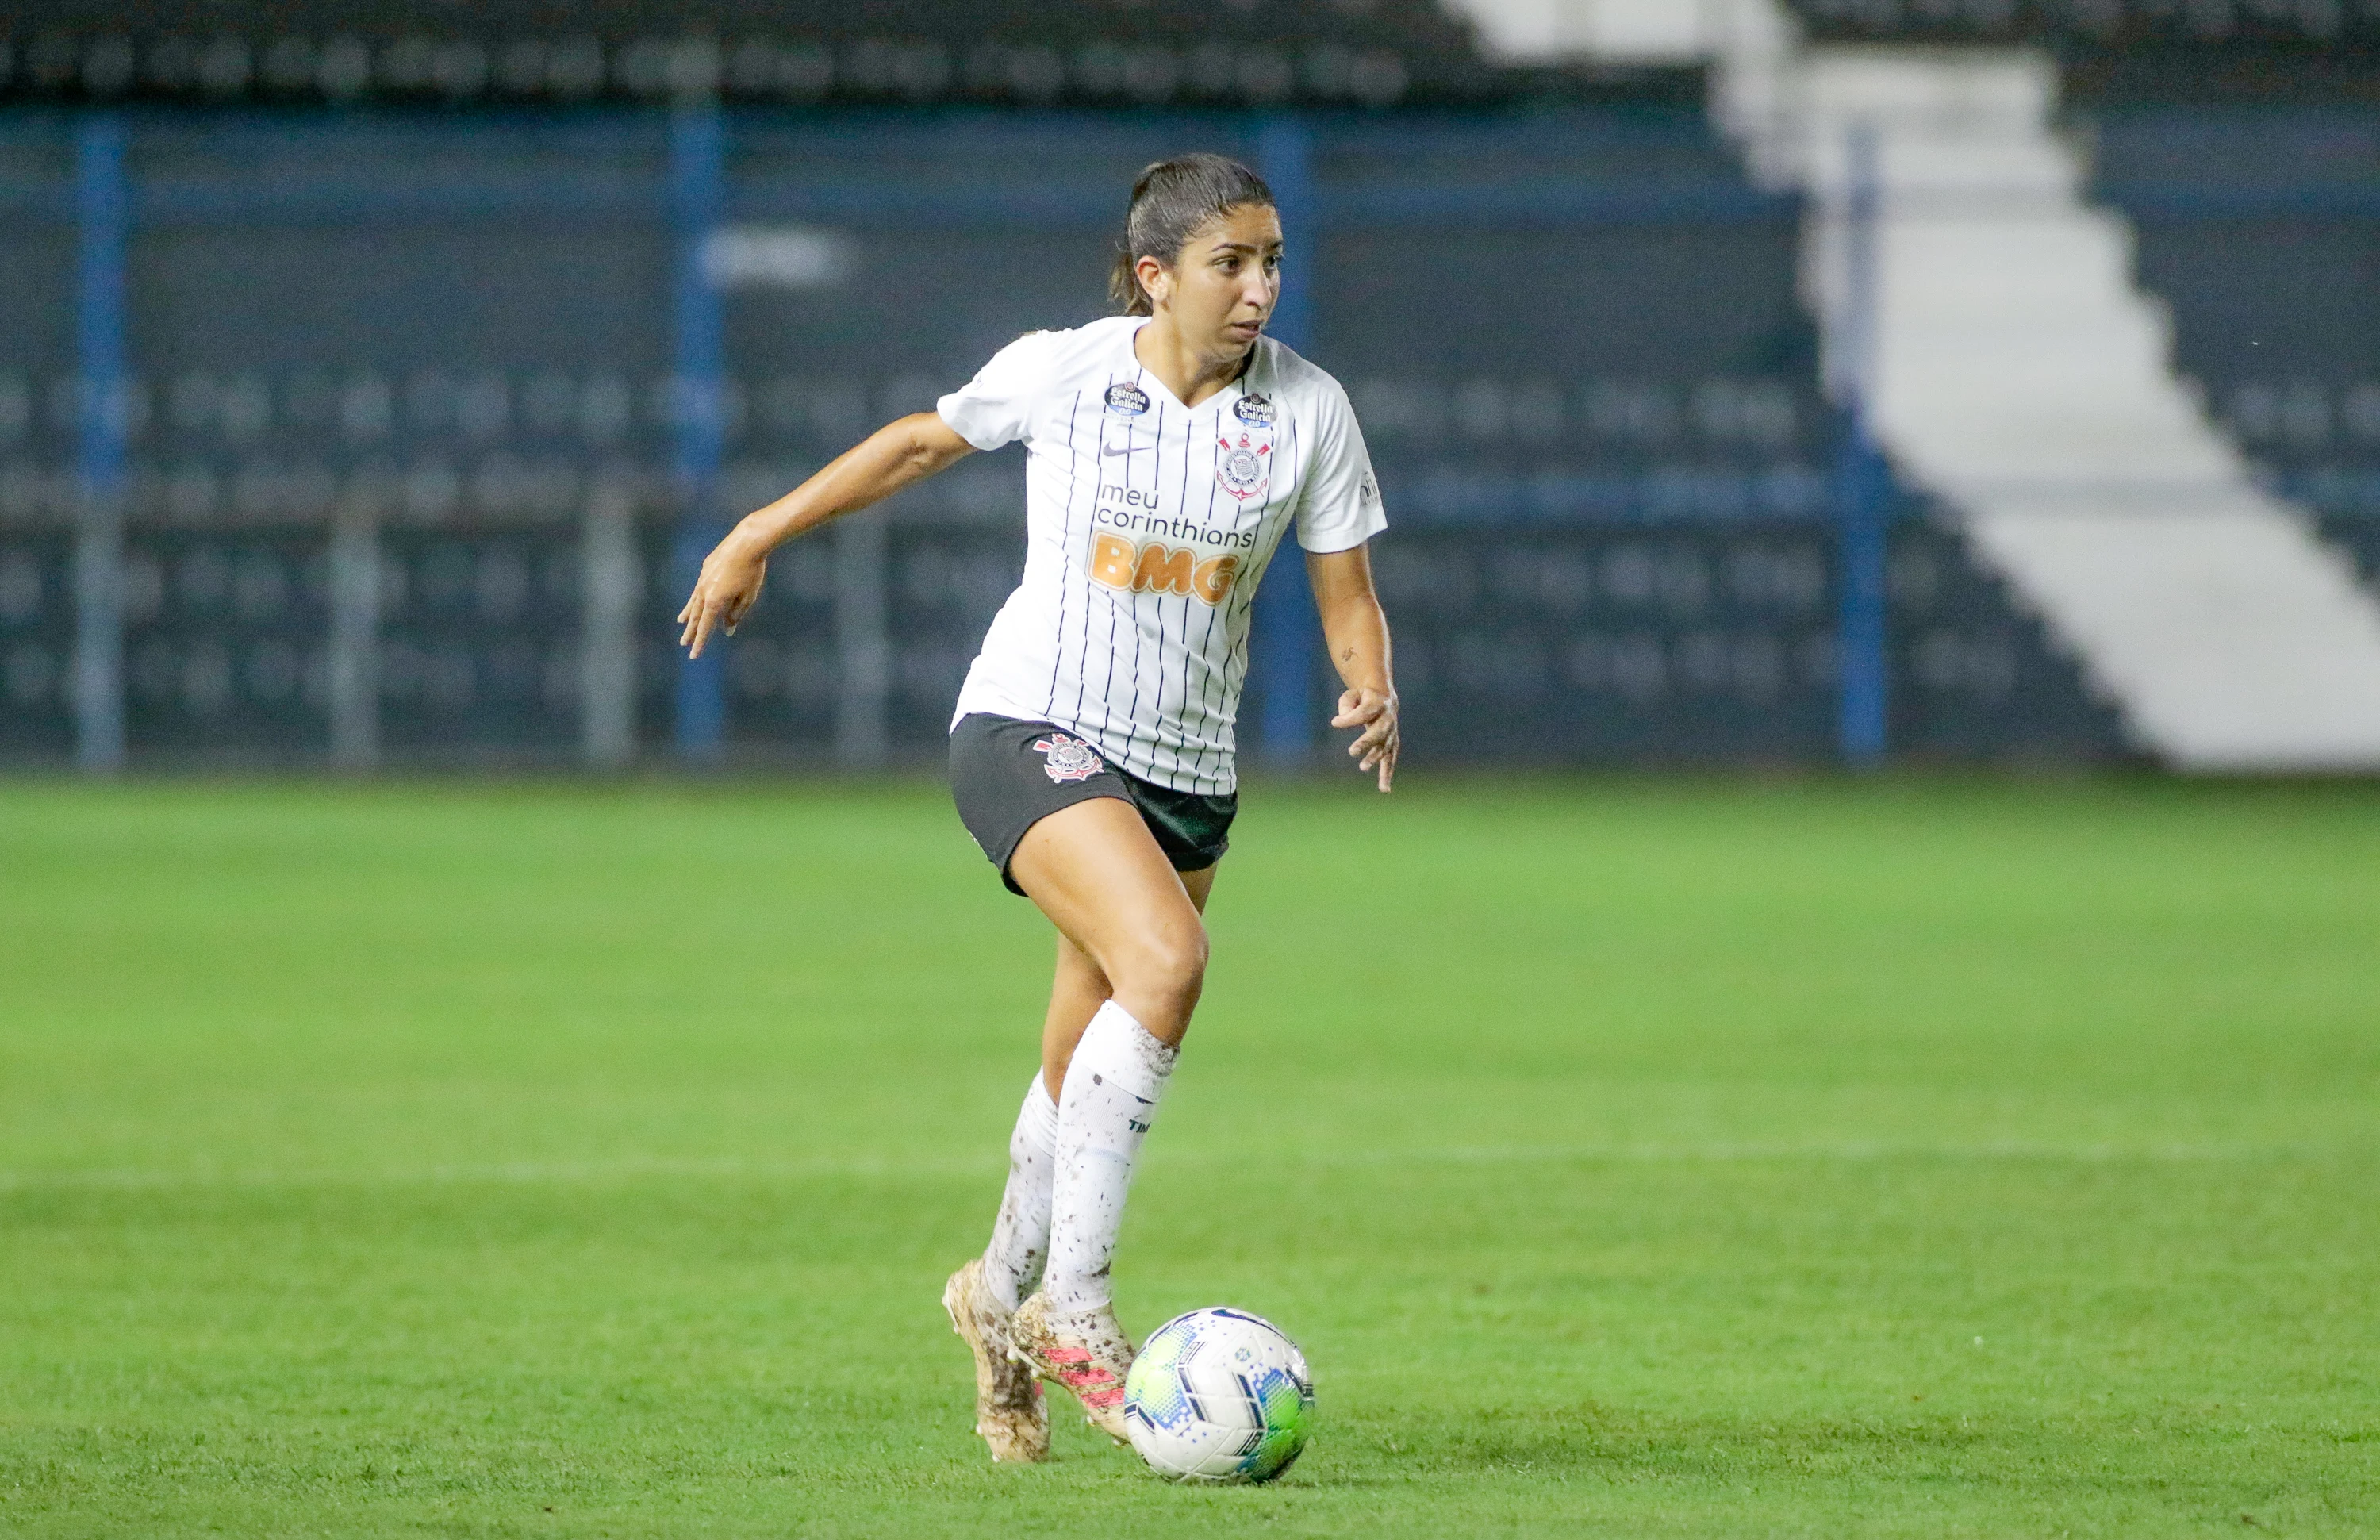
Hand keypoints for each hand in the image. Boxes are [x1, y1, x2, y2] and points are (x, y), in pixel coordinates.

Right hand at [676, 533, 768, 657]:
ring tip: (681, 621)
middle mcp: (704, 592)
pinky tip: (696, 598)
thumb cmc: (751, 571)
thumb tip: (728, 630)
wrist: (746, 542)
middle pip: (696, 616)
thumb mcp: (747, 597)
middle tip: (684, 643)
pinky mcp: (706, 567)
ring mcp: (703, 579)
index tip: (693, 655)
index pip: (705, 627)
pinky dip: (695, 597)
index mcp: (714, 602)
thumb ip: (736, 615)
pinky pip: (698, 588)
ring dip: (688, 613)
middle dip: (690, 631)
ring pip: (694, 601)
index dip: (700, 642)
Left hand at [1331, 685, 1398, 792]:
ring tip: (1363, 767)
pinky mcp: (1391, 745)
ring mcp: (1391, 733)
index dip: (1350, 719)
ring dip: (1375, 758)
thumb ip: (1346, 705)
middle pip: (1378, 732)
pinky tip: (1384, 789)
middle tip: (1352, 752)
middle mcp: (1388, 719)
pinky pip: (1390, 760)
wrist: (1385, 699)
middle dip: (1366, 742)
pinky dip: (1387, 774)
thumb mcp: (1352, 695)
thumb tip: (1339, 722)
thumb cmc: (1363, 697)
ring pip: (1385, 748)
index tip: (1335, 723)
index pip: (1364, 713)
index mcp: (1378, 703)